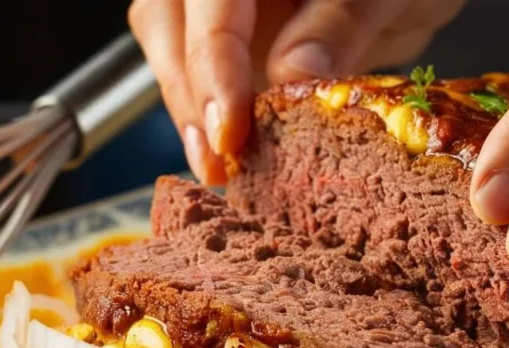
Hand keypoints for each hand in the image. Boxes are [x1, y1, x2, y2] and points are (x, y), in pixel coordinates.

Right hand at [129, 0, 464, 183]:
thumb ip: (341, 21)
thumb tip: (288, 75)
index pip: (213, 2)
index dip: (214, 64)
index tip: (230, 129)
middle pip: (167, 22)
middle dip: (189, 96)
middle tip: (217, 164)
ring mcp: (220, 8)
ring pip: (169, 46)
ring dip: (189, 111)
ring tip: (217, 169)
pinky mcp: (228, 39)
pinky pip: (197, 71)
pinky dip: (210, 114)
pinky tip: (230, 155)